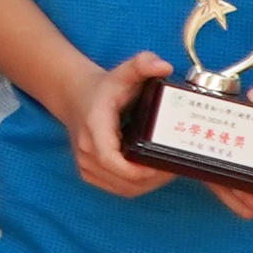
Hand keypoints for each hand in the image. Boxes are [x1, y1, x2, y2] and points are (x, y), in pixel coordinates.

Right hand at [53, 52, 180, 200]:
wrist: (76, 97)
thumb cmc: (105, 88)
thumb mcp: (123, 72)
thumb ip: (143, 63)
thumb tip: (164, 66)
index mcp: (95, 126)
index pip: (112, 160)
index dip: (139, 170)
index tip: (162, 164)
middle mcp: (86, 150)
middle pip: (124, 180)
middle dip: (153, 178)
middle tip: (176, 165)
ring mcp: (86, 165)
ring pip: (123, 189)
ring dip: (148, 185)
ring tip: (167, 170)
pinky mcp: (90, 173)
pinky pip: (118, 189)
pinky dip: (137, 186)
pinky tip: (152, 174)